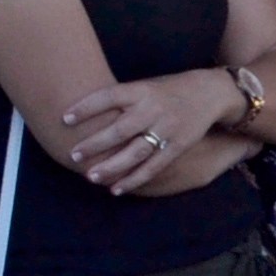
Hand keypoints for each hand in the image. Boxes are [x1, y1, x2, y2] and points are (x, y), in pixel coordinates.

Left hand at [61, 67, 238, 193]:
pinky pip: (154, 166)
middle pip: (120, 129)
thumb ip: (122, 100)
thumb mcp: (146, 86)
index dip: (86, 107)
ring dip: (112, 166)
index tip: (64, 118)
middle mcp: (154, 109)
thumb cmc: (168, 90)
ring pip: (136, 152)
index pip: (109, 96)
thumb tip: (84, 117)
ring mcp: (167, 129)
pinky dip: (135, 179)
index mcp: (142, 90)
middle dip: (95, 144)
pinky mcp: (178, 146)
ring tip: (91, 177)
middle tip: (73, 155)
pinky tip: (117, 189)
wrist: (211, 93)